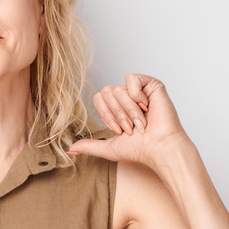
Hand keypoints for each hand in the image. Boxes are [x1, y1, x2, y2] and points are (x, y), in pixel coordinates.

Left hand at [69, 73, 189, 165]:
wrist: (158, 147)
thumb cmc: (139, 149)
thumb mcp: (108, 148)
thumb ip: (89, 146)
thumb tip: (70, 149)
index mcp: (116, 108)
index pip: (98, 98)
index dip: (106, 115)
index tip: (118, 130)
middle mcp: (127, 97)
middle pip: (106, 92)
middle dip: (117, 114)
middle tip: (130, 127)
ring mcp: (139, 91)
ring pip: (118, 89)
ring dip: (129, 110)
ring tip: (141, 122)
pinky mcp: (151, 85)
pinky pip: (132, 79)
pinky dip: (137, 95)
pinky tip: (147, 106)